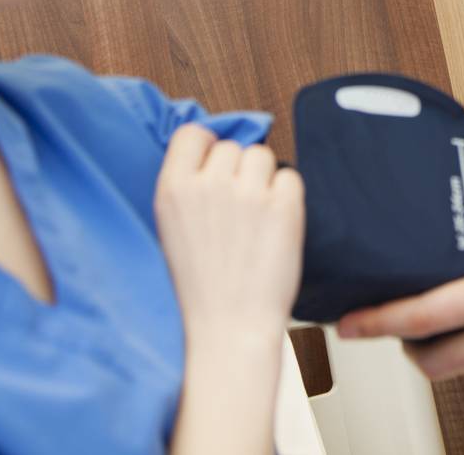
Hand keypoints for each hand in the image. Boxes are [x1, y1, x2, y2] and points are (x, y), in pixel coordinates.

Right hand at [154, 125, 304, 337]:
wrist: (228, 329)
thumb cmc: (202, 284)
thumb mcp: (172, 228)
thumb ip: (188, 185)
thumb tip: (216, 146)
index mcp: (173, 189)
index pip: (193, 133)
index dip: (208, 147)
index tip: (215, 168)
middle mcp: (208, 185)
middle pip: (232, 147)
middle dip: (238, 172)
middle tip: (237, 211)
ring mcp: (247, 194)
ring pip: (262, 156)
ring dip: (264, 179)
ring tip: (256, 219)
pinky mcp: (283, 206)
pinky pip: (290, 177)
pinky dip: (287, 197)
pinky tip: (275, 226)